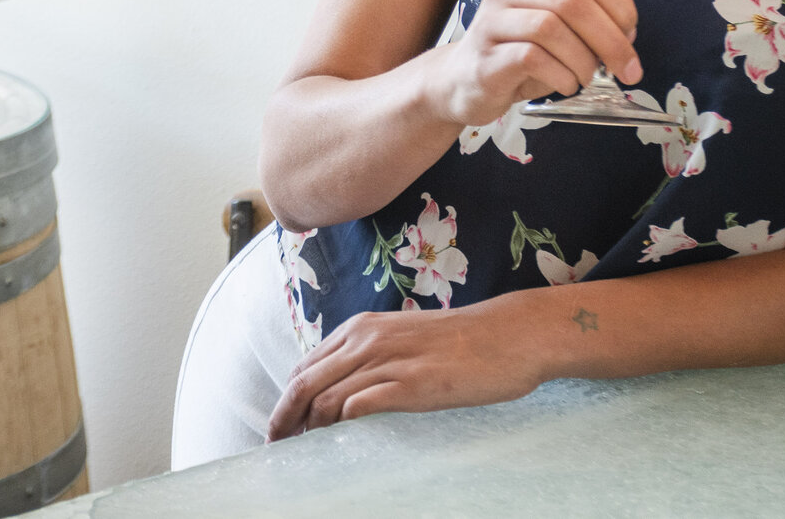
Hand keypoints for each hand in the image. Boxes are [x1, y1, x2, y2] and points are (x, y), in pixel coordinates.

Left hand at [268, 301, 540, 436]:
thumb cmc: (462, 342)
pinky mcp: (410, 385)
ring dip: (309, 430)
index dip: (286, 400)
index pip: (305, 367)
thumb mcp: (404, 338)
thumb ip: (373, 356)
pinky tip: (339, 445)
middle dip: (283, 419)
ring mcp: (387, 361)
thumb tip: (345, 391)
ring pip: (325, 398)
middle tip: (276, 449)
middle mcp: (366, 340)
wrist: (508, 335)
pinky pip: (358, 407)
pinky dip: (341, 428)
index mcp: (361, 328)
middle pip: (304, 384)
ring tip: (304, 455)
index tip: (281, 428)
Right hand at [418, 0, 639, 127]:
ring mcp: (493, 21)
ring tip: (587, 78)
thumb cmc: (520, 54)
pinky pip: (531, 58)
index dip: (619, 3)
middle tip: (627, 69)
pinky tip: (565, 85)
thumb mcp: (562, 25)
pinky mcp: (486, 56)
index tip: (632, 35)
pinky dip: (560, 75)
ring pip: (550, 27)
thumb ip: (594, 3)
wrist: (463, 82)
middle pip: (572, 0)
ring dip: (583, 60)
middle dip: (610, 39)